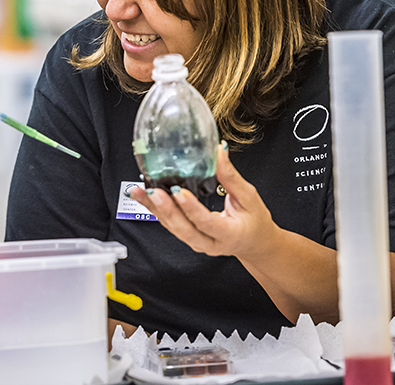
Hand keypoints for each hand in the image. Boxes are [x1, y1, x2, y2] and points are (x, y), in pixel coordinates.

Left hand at [128, 143, 277, 260]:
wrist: (253, 242)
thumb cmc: (254, 219)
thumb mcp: (249, 196)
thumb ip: (231, 176)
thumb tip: (219, 150)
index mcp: (229, 234)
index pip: (207, 223)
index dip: (192, 208)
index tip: (179, 192)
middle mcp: (210, 243)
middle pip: (184, 230)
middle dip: (167, 211)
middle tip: (153, 192)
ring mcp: (197, 242)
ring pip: (173, 228)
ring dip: (155, 209)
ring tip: (140, 192)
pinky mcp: (188, 236)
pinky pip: (170, 224)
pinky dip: (155, 210)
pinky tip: (144, 197)